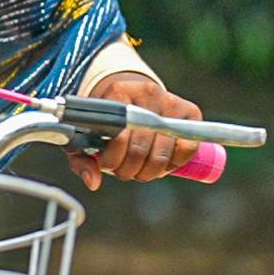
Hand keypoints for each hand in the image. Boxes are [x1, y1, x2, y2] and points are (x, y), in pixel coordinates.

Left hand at [65, 72, 202, 190]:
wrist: (133, 97)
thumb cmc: (107, 122)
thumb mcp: (86, 135)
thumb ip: (82, 159)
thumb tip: (93, 182)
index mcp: (118, 92)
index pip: (120, 132)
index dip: (113, 156)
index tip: (106, 164)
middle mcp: (148, 93)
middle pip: (140, 147)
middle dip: (128, 169)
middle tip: (122, 171)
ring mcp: (171, 102)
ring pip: (162, 154)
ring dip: (148, 172)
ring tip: (137, 170)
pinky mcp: (191, 112)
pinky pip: (187, 150)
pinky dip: (172, 165)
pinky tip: (159, 163)